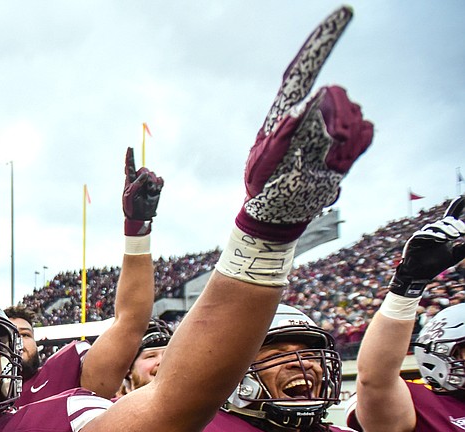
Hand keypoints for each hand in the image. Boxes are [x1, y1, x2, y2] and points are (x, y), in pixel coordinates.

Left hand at [122, 147, 163, 236]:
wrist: (140, 216)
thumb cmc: (131, 207)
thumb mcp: (129, 196)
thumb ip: (136, 184)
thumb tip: (145, 174)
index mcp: (130, 180)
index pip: (129, 166)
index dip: (130, 157)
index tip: (130, 147)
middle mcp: (139, 179)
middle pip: (144, 169)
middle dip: (146, 177)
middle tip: (146, 187)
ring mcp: (148, 183)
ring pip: (153, 174)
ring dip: (152, 183)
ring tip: (150, 192)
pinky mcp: (156, 187)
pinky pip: (160, 179)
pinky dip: (159, 184)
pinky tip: (155, 190)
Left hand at [236, 7, 373, 241]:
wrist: (278, 213)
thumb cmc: (262, 189)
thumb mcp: (261, 166)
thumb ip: (280, 135)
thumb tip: (305, 102)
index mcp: (284, 111)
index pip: (304, 68)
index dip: (324, 40)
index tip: (345, 13)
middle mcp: (311, 112)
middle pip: (337, 94)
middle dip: (334, 119)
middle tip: (320, 149)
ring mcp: (331, 126)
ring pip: (356, 112)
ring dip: (343, 140)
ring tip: (321, 165)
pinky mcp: (348, 143)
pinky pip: (367, 132)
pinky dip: (356, 148)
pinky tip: (336, 165)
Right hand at [390, 197, 464, 296]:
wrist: (420, 275)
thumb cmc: (437, 265)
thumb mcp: (456, 254)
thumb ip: (464, 246)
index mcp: (443, 232)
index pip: (450, 217)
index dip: (456, 207)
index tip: (462, 198)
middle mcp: (433, 231)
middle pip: (444, 221)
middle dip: (454, 225)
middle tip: (462, 233)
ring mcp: (423, 235)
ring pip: (434, 226)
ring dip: (445, 230)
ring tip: (453, 237)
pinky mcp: (414, 240)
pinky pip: (423, 234)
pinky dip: (433, 235)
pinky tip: (442, 240)